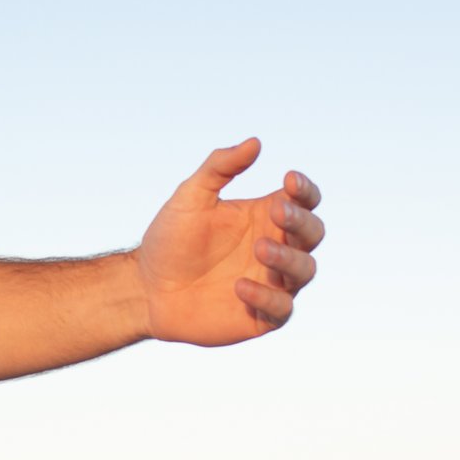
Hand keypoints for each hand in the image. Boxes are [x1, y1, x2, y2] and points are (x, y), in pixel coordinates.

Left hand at [135, 138, 324, 345]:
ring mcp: (272, 283)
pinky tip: (238, 286)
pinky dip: (267, 297)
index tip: (287, 180)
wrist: (146, 287)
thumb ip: (220, 167)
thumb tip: (256, 142)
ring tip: (259, 248)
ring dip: (288, 258)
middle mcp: (276, 248)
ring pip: (305, 271)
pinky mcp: (261, 317)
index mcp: (265, 217)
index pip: (305, 201)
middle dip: (301, 221)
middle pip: (313, 234)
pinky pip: (281, 309)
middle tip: (276, 211)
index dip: (305, 191)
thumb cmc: (170, 239)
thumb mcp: (191, 196)